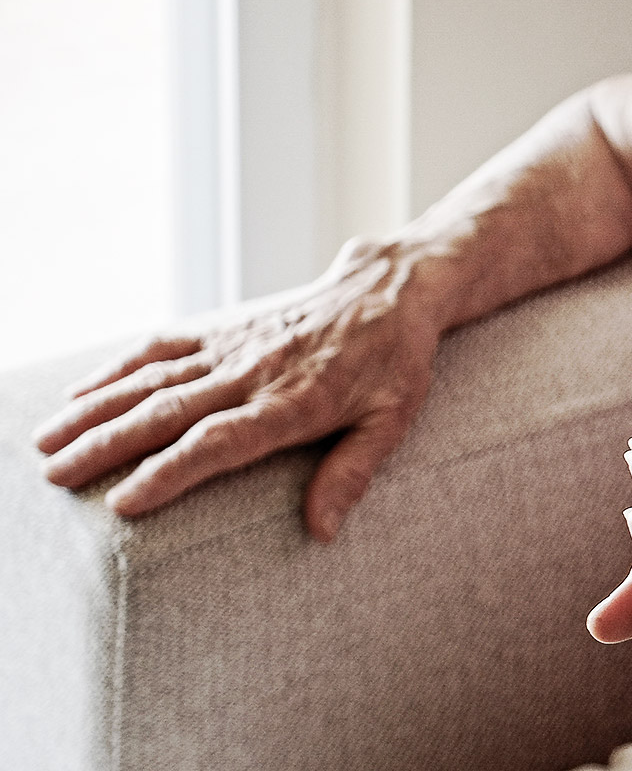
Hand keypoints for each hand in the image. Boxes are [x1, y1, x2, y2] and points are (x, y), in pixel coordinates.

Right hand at [31, 238, 445, 540]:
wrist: (388, 290)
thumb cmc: (395, 364)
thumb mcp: (393, 420)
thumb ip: (353, 472)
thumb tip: (322, 532)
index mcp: (295, 402)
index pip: (220, 442)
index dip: (170, 472)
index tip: (122, 502)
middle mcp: (254, 373)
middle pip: (168, 412)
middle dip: (107, 445)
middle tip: (56, 478)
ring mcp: (233, 346)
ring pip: (151, 378)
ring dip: (95, 409)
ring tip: (45, 442)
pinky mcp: (224, 327)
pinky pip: (161, 345)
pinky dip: (116, 368)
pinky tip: (77, 394)